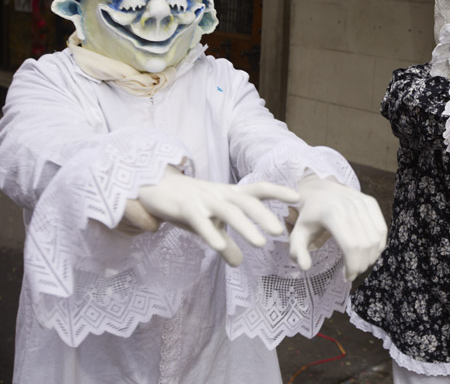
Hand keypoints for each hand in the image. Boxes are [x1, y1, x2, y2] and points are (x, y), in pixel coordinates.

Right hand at [135, 166, 299, 265]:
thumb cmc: (186, 205)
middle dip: (264, 215)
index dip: (277, 190)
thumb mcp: (208, 225)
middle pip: (246, 201)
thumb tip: (238, 263)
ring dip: (245, 226)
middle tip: (281, 231)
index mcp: (229, 194)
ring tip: (260, 243)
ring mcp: (202, 199)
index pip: (257, 189)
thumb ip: (225, 242)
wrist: (151, 186)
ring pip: (228, 211)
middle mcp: (219, 194)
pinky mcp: (184, 207)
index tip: (298, 197)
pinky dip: (211, 233)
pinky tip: (221, 247)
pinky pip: (200, 220)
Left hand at [289, 175, 386, 281]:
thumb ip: (297, 252)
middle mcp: (350, 205)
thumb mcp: (298, 234)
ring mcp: (362, 202)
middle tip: (353, 272)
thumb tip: (305, 267)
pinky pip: (382, 229)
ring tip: (360, 263)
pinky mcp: (370, 202)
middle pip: (365, 244)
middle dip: (362, 265)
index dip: (352, 266)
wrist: (319, 190)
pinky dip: (379, 245)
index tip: (347, 277)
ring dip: (371, 257)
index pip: (351, 246)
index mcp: (331, 213)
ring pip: (376, 238)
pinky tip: (369, 253)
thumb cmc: (309, 216)